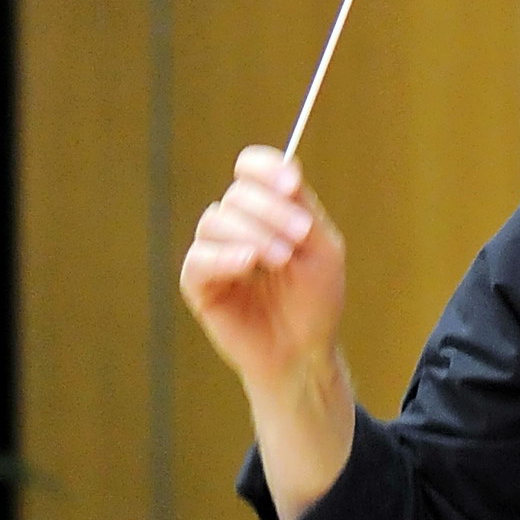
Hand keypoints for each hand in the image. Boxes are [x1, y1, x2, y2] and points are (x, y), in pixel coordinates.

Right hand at [179, 147, 347, 395]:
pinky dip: (224, 257)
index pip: (251, 169)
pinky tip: (248, 264)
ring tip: (282, 260)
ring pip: (216, 221)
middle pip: (239, 194)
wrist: (304, 351)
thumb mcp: (322, 249)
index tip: (291, 184)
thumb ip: (303, 209)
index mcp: (266, 210)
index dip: (266, 168)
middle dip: (272, 211)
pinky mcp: (198, 283)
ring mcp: (214, 252)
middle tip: (300, 237)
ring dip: (254, 235)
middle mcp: (236, 225)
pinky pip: (199, 258)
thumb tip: (286, 169)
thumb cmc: (315, 301)